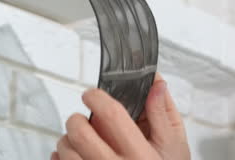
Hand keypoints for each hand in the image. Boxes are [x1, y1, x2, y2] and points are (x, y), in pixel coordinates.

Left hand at [52, 73, 189, 159]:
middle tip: (82, 119)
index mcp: (140, 155)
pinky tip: (76, 157)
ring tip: (81, 142)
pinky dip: (61, 158)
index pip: (112, 115)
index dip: (97, 98)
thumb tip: (156, 83)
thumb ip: (162, 113)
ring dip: (68, 141)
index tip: (92, 95)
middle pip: (80, 134)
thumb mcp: (173, 145)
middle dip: (76, 120)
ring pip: (65, 152)